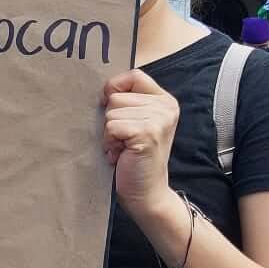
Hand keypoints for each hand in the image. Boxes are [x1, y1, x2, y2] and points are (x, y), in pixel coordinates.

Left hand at [102, 70, 179, 220]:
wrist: (145, 192)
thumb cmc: (133, 157)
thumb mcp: (134, 122)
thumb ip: (126, 101)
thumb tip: (102, 89)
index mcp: (165, 100)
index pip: (133, 75)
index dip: (115, 89)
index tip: (112, 110)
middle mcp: (166, 107)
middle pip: (117, 95)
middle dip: (111, 119)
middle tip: (124, 140)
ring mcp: (159, 120)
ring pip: (111, 112)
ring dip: (110, 133)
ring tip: (123, 147)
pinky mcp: (147, 133)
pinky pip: (111, 127)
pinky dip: (110, 142)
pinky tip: (121, 154)